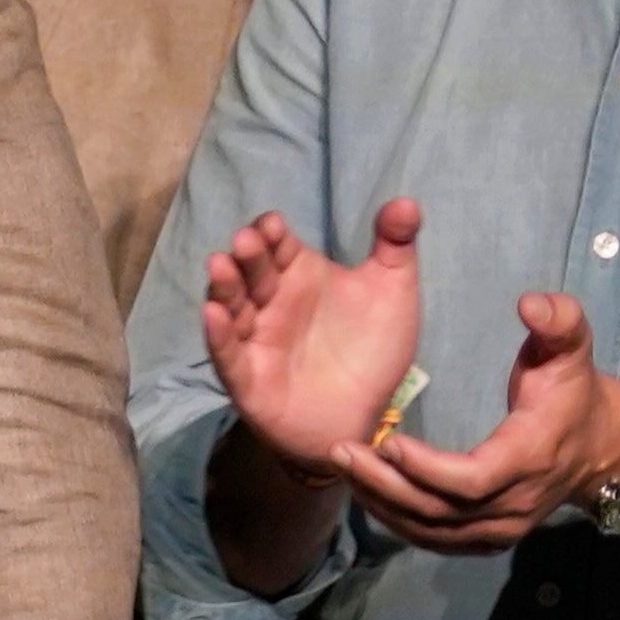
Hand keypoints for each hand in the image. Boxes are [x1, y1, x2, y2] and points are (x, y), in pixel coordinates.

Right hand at [197, 197, 427, 479]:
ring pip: (231, 307)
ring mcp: (256, 339)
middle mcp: (271, 302)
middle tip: (247, 240)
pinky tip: (213, 315)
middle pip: (251, 271)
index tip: (275, 226)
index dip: (271, 233)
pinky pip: (227, 355)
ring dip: (223, 287)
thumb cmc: (372, 350)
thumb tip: (405, 201)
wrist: (365, 418)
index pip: (276, 245)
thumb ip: (396, 246)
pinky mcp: (248, 379)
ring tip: (220, 265)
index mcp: (298, 275)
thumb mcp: (392, 292)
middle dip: (247, 254)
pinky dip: (218, 336)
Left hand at [340, 292, 619, 556]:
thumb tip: (528, 303)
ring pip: (431, 531)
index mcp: (530, 457)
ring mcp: (502, 528)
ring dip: (383, 504)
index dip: (427, 468)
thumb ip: (558, 319)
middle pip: (440, 510)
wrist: (600, 446)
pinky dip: (397, 521)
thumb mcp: (573, 345)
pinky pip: (435, 539)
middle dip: (385, 485)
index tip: (388, 442)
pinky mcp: (488, 538)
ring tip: (344, 467)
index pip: (473, 480)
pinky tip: (366, 493)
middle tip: (341, 452)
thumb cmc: (575, 389)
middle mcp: (515, 504)